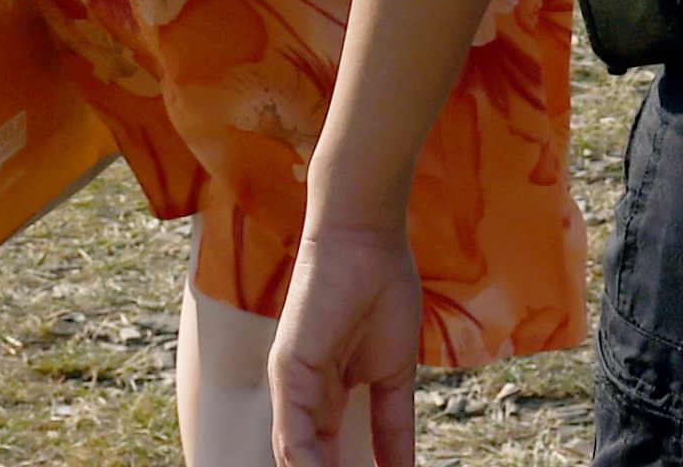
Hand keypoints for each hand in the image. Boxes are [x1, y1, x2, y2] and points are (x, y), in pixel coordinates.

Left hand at [271, 225, 419, 466]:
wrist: (366, 238)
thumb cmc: (382, 290)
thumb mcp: (394, 374)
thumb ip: (392, 426)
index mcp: (327, 395)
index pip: (333, 459)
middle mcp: (303, 396)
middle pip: (314, 464)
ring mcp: (292, 386)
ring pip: (300, 461)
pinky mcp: (289, 373)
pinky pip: (295, 438)